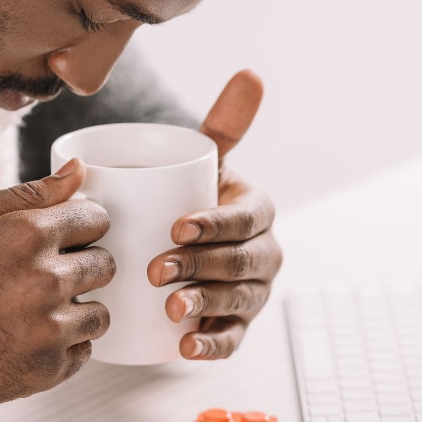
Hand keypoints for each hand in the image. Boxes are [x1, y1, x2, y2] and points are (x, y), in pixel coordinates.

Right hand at [0, 159, 112, 408]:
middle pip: (105, 265)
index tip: (65, 238)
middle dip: (83, 265)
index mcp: (28, 235)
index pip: (97, 219)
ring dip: (76, 309)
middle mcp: (46, 281)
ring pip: (99, 313)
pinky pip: (82, 352)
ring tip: (36, 311)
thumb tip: (78, 170)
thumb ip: (28, 193)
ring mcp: (49, 329)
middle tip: (45, 277)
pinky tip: (28, 338)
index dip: (81, 226)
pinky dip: (63, 347)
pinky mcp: (46, 369)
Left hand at [147, 70, 281, 359]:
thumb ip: (224, 125)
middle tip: (158, 268)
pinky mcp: (237, 324)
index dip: (216, 224)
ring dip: (207, 307)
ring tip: (172, 309)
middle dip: (204, 267)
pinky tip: (186, 349)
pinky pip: (233, 340)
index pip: (245, 219)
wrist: (184, 238)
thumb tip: (251, 73)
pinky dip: (212, 347)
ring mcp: (253, 292)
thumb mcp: (205, 163)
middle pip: (241, 263)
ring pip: (239, 302)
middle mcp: (264, 253)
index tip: (178, 227)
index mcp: (258, 211)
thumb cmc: (193, 196)